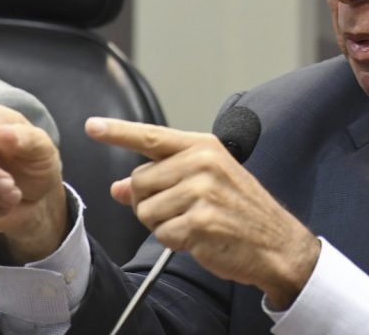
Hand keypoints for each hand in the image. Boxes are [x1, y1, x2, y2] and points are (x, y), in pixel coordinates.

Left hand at [86, 118, 320, 308]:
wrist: (277, 243)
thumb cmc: (242, 211)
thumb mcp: (206, 184)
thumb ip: (161, 181)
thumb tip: (118, 188)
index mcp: (204, 148)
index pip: (152, 137)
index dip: (118, 132)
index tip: (92, 126)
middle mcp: (202, 163)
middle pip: (140, 182)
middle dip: (151, 202)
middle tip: (184, 210)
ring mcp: (202, 192)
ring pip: (146, 211)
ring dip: (163, 225)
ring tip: (195, 223)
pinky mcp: (200, 221)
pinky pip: (162, 234)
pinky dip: (176, 242)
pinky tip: (201, 238)